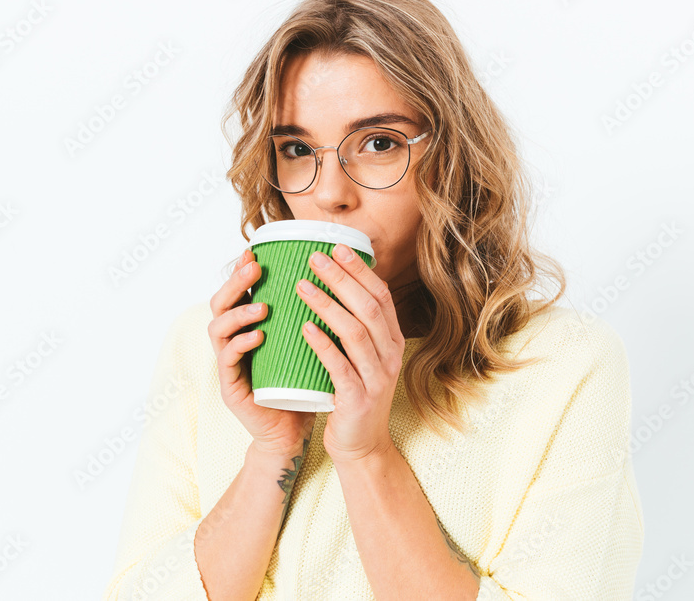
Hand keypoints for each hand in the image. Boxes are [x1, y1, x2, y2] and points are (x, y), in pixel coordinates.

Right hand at [208, 249, 315, 457]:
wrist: (295, 429)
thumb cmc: (304, 382)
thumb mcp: (308, 342)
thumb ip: (309, 314)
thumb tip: (337, 276)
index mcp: (251, 327)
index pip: (240, 291)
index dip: (243, 270)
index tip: (256, 250)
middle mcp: (234, 340)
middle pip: (221, 302)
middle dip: (235, 283)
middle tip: (253, 268)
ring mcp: (229, 364)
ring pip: (218, 328)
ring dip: (239, 313)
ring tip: (262, 307)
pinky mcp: (231, 387)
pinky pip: (228, 361)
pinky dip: (242, 345)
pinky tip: (258, 337)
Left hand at [295, 243, 405, 463]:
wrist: (361, 445)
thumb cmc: (352, 395)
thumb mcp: (361, 356)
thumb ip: (352, 326)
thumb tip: (331, 287)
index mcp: (391, 340)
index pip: (380, 296)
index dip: (359, 270)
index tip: (337, 247)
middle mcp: (390, 354)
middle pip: (368, 307)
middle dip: (341, 279)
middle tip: (314, 257)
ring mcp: (377, 377)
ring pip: (355, 332)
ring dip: (327, 305)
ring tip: (302, 286)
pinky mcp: (358, 398)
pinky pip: (340, 366)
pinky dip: (323, 344)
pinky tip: (305, 328)